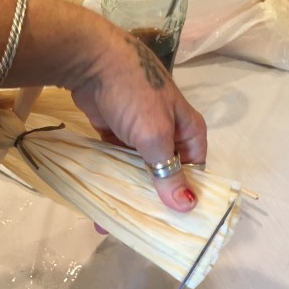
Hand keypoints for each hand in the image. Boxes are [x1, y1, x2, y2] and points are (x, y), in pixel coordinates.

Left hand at [71, 23, 206, 212]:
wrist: (91, 59)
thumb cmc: (134, 94)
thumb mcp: (155, 136)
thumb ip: (168, 173)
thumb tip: (187, 207)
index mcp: (188, 130)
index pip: (196, 170)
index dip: (189, 194)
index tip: (178, 223)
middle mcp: (169, 133)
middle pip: (167, 173)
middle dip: (157, 199)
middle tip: (146, 229)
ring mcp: (142, 133)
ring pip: (141, 170)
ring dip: (132, 193)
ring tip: (120, 222)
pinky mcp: (117, 133)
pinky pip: (119, 163)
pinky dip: (114, 179)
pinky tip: (105, 202)